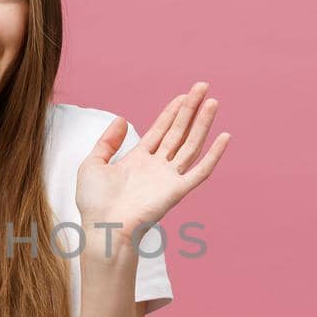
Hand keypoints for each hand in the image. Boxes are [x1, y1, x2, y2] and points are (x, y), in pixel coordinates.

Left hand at [75, 81, 229, 250]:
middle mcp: (156, 167)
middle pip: (178, 132)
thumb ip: (107, 141)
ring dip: (202, 123)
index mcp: (138, 161)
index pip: (160, 131)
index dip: (172, 112)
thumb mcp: (93, 164)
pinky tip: (224, 137)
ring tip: (212, 101)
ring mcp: (168, 178)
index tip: (183, 95)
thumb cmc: (94, 203)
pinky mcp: (177, 191)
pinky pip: (200, 171)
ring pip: (191, 145)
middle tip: (202, 87)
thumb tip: (121, 119)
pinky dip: (213, 155)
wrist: (102, 229)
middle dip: (190, 109)